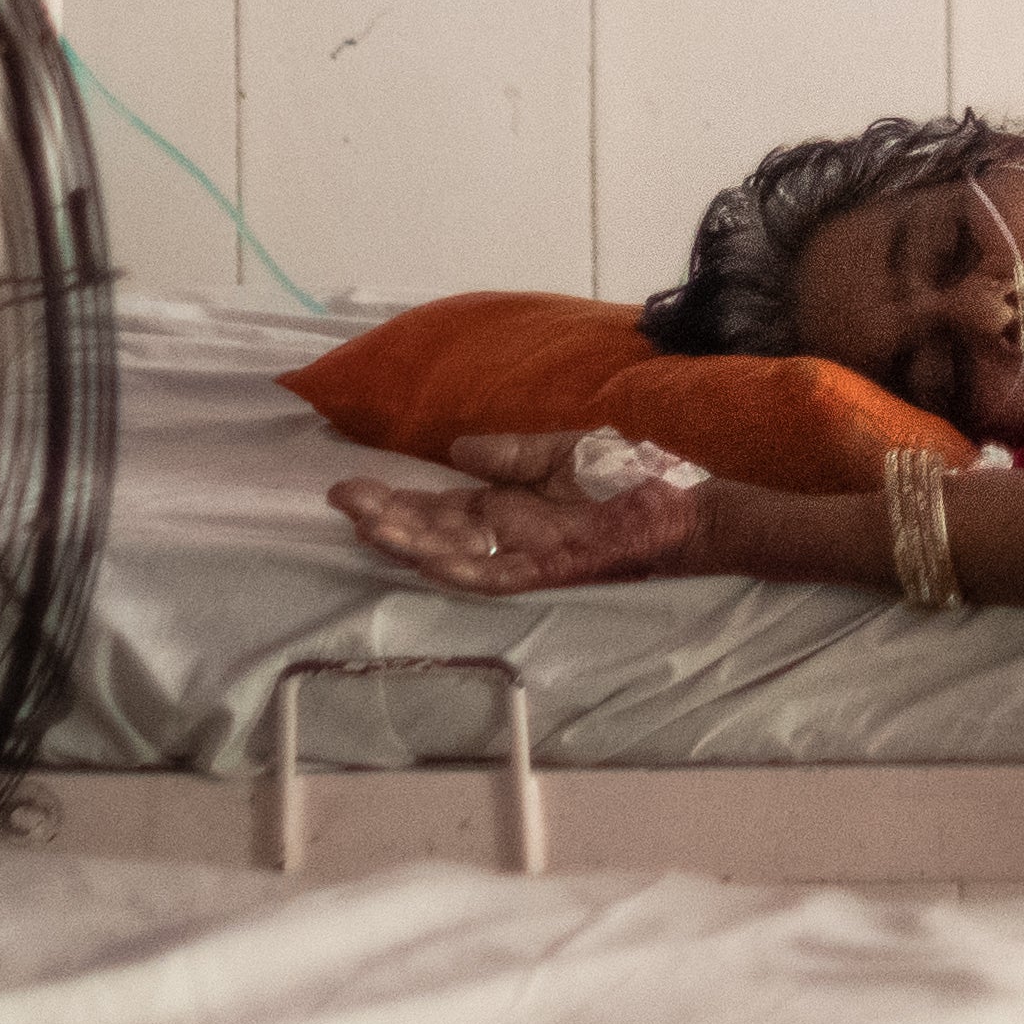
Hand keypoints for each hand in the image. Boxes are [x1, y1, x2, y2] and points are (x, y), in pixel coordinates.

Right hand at [326, 449, 714, 595]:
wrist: (683, 508)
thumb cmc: (627, 479)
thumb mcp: (560, 454)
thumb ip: (510, 454)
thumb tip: (456, 448)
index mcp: (503, 505)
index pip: (436, 506)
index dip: (394, 498)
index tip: (350, 484)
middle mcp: (504, 536)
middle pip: (432, 531)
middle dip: (386, 518)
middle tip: (340, 500)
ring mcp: (522, 556)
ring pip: (451, 556)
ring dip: (409, 543)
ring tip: (367, 524)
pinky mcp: (547, 571)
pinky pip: (493, 575)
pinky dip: (457, 566)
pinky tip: (423, 554)